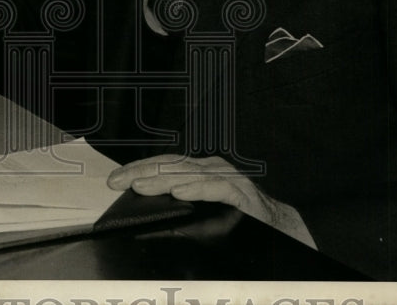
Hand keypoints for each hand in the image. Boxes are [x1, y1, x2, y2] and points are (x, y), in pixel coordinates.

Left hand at [107, 154, 316, 248]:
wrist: (282, 230)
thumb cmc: (239, 221)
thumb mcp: (204, 215)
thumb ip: (180, 214)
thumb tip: (147, 222)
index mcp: (200, 173)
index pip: (164, 165)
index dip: (138, 170)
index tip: (114, 179)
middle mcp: (212, 170)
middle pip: (172, 166)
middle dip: (142, 172)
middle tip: (118, 181)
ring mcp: (228, 179)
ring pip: (190, 174)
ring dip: (163, 179)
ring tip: (140, 185)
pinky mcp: (243, 194)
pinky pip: (218, 188)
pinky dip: (198, 189)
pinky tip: (180, 192)